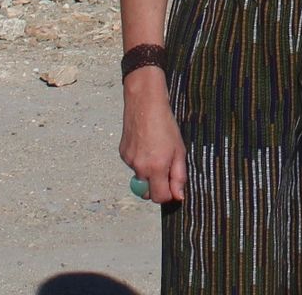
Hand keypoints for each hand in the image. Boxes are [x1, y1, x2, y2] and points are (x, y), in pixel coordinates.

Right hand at [119, 71, 186, 203]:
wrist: (145, 104)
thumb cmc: (165, 124)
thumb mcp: (179, 150)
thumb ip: (179, 175)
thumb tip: (178, 196)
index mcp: (156, 167)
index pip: (159, 197)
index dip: (168, 195)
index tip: (173, 187)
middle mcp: (140, 168)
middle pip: (147, 191)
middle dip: (157, 186)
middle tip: (167, 169)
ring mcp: (129, 161)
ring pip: (140, 177)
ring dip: (149, 171)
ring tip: (156, 149)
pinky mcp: (122, 154)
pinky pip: (133, 165)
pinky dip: (140, 160)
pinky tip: (146, 144)